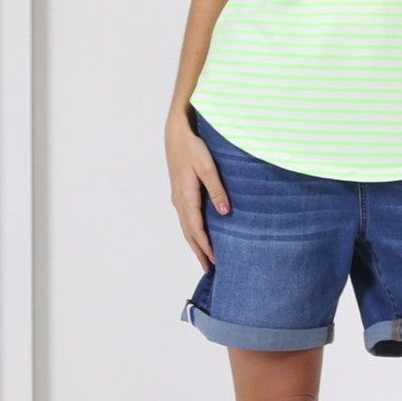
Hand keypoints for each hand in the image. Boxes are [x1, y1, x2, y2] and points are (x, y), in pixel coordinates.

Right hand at [164, 111, 230, 272]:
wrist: (176, 131)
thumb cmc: (193, 146)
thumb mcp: (207, 166)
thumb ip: (217, 189)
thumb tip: (225, 212)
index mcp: (186, 197)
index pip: (196, 230)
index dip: (205, 247)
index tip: (215, 262)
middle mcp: (179, 200)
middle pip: (189, 233)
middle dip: (199, 251)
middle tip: (209, 269)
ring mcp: (178, 196)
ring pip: (186, 226)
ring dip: (195, 242)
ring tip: (205, 256)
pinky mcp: (179, 190)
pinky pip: (186, 217)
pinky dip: (192, 230)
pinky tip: (199, 232)